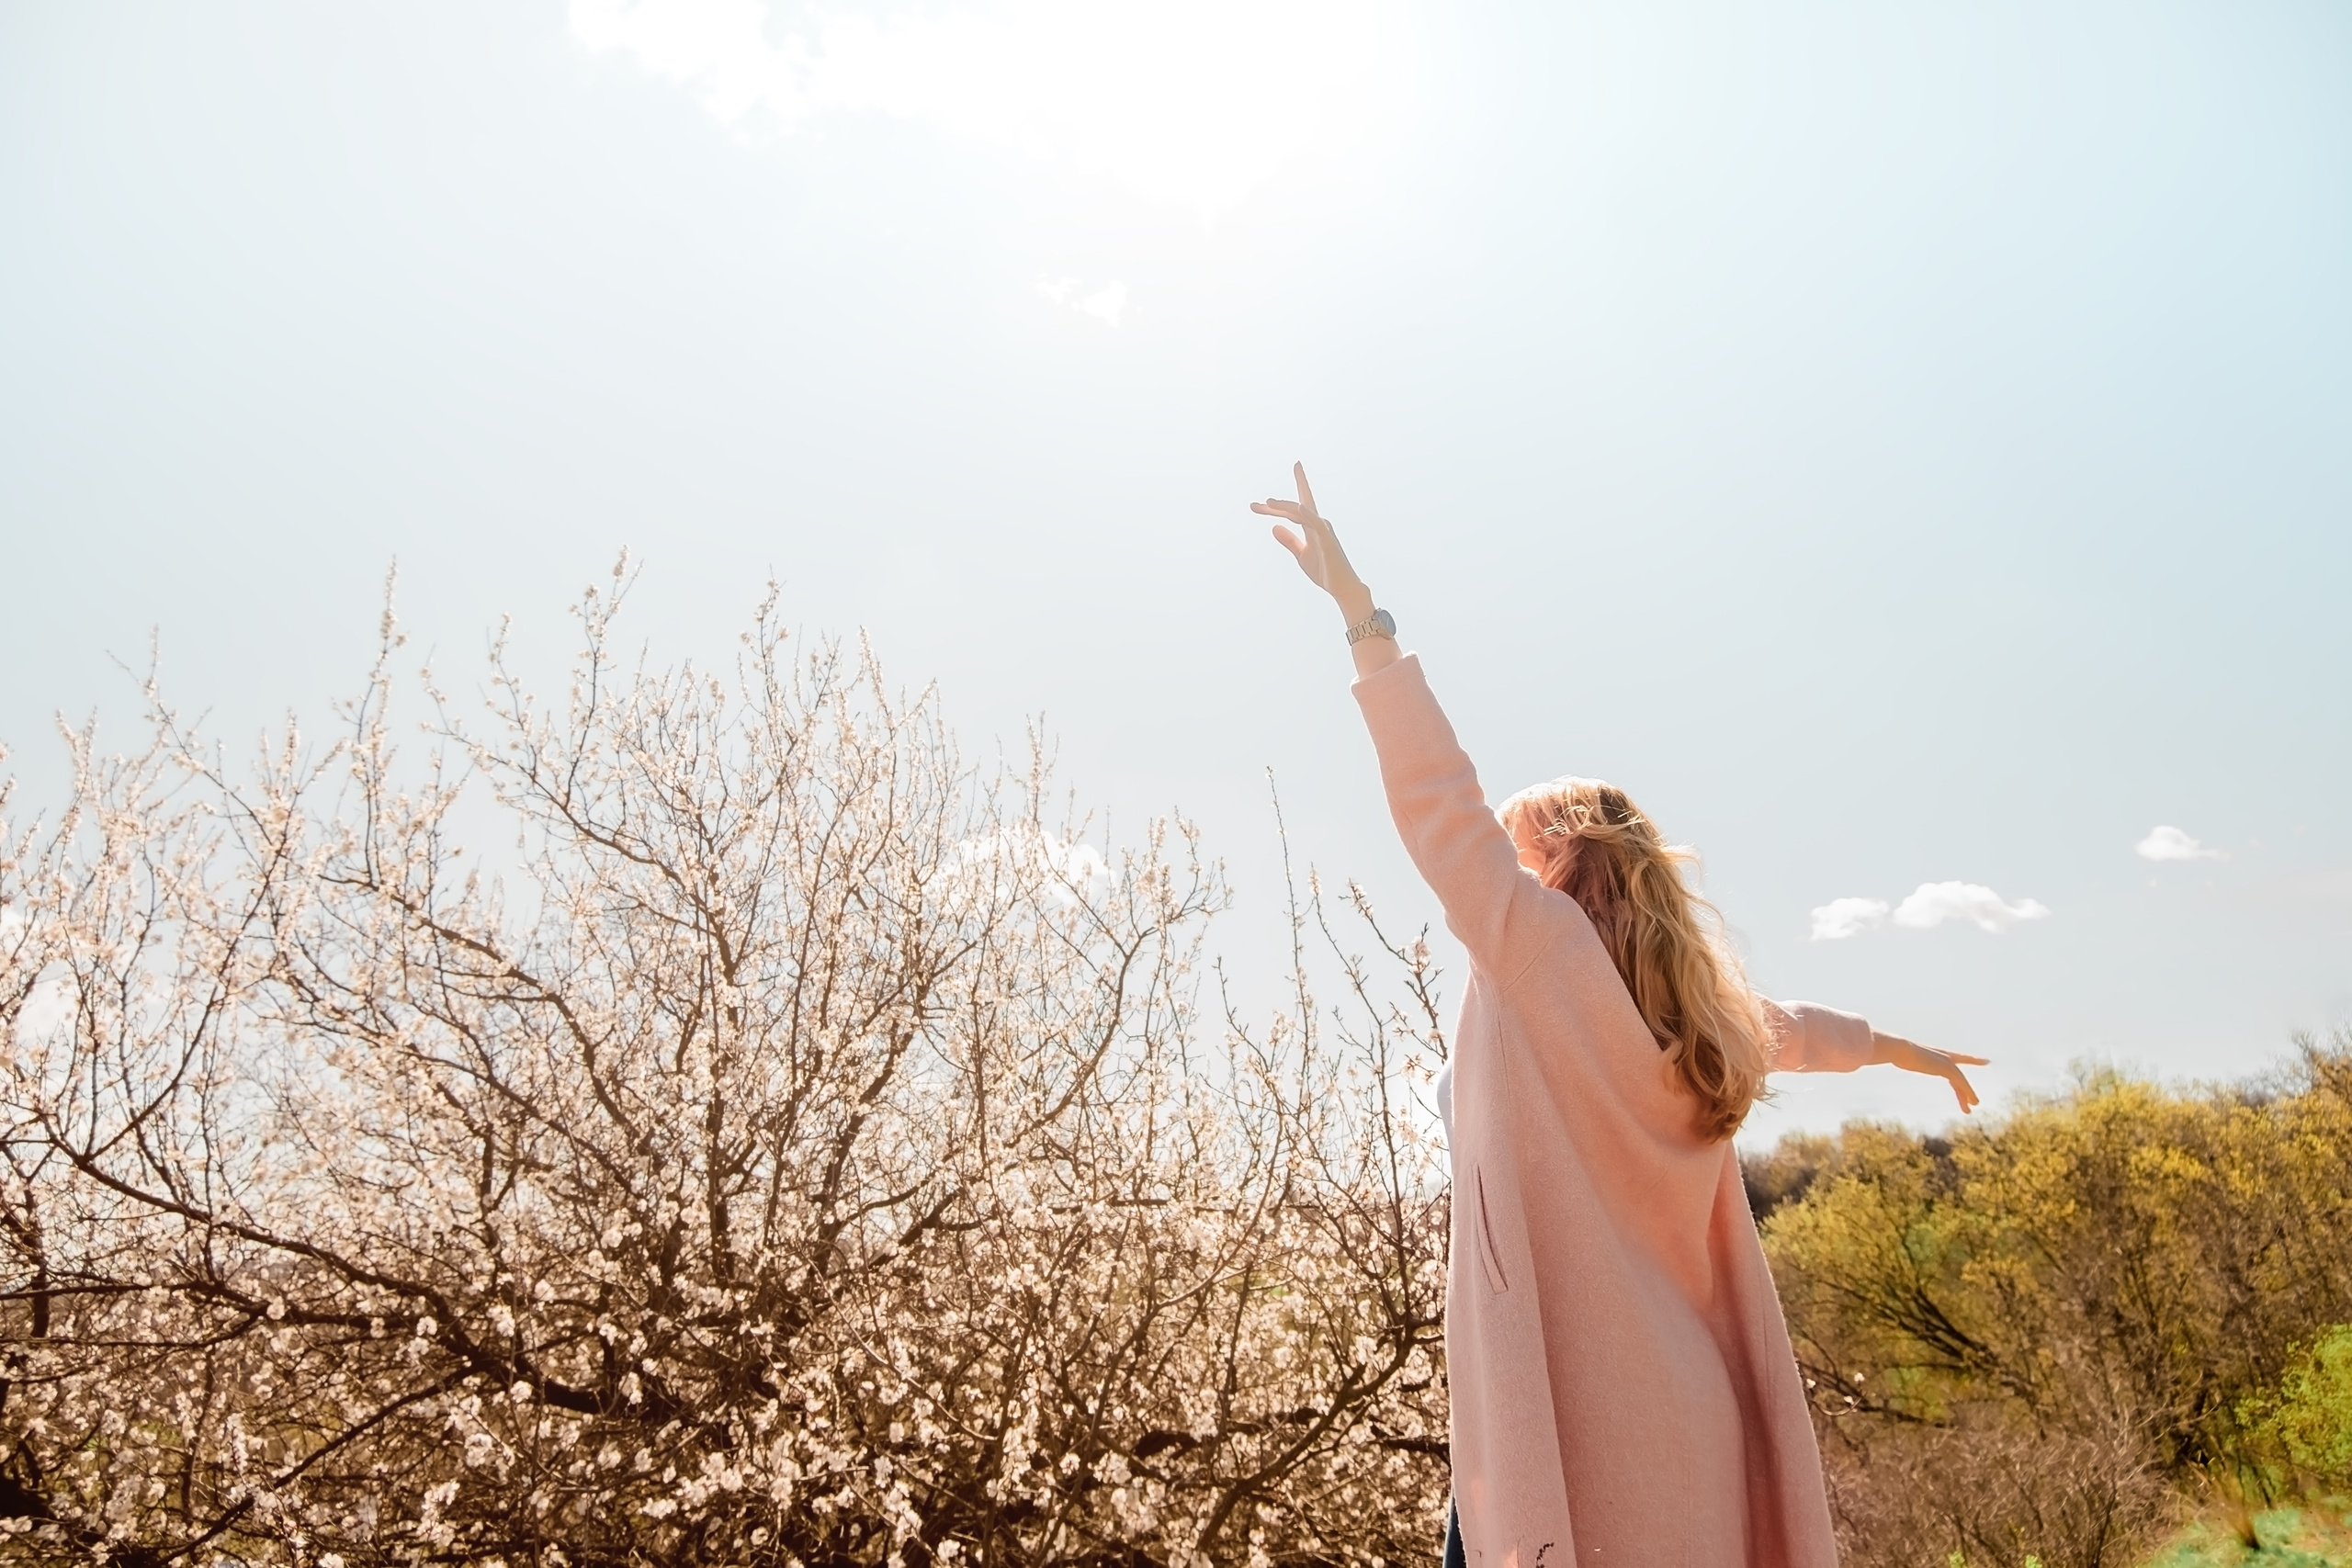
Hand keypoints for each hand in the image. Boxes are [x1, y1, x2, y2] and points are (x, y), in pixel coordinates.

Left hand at [1253, 463, 1370, 619]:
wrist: (1341, 588)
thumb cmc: (1325, 571)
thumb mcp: (1301, 555)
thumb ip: (1289, 540)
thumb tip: (1274, 527)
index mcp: (1311, 527)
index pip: (1296, 508)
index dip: (1284, 498)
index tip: (1271, 490)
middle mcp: (1318, 524)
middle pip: (1296, 505)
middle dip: (1278, 502)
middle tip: (1258, 502)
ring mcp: (1323, 530)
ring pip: (1301, 512)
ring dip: (1284, 506)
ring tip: (1267, 502)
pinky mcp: (1327, 540)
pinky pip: (1316, 523)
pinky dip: (1307, 514)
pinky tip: (1297, 507)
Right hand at [1873, 1032, 1989, 1114]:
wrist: (1899, 1048)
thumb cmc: (1894, 1051)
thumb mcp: (1897, 1056)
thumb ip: (1893, 1056)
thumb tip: (1879, 1055)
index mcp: (1934, 1055)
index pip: (1954, 1058)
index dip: (1969, 1058)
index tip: (1983, 1059)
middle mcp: (1943, 1057)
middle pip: (1959, 1073)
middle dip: (1968, 1082)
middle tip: (1978, 1088)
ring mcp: (1947, 1062)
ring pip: (1962, 1081)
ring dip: (1968, 1094)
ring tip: (1973, 1107)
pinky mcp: (1948, 1069)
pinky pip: (1962, 1084)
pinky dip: (1968, 1093)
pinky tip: (1972, 1104)